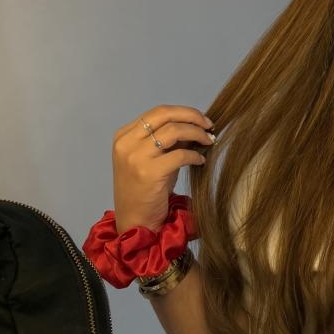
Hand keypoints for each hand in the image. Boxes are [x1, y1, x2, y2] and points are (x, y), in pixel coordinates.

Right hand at [112, 105, 215, 233]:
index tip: (201, 119)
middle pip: (164, 114)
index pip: (157, 112)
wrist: (135, 221)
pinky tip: (200, 161)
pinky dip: (195, 155)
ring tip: (208, 141)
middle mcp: (127, 143)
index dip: (183, 112)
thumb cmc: (145, 190)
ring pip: (174, 130)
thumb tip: (195, 124)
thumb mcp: (153, 159)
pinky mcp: (149, 172)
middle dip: (192, 116)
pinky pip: (180, 154)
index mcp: (124, 136)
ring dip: (197, 133)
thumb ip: (168, 140)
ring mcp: (136, 157)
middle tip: (209, 125)